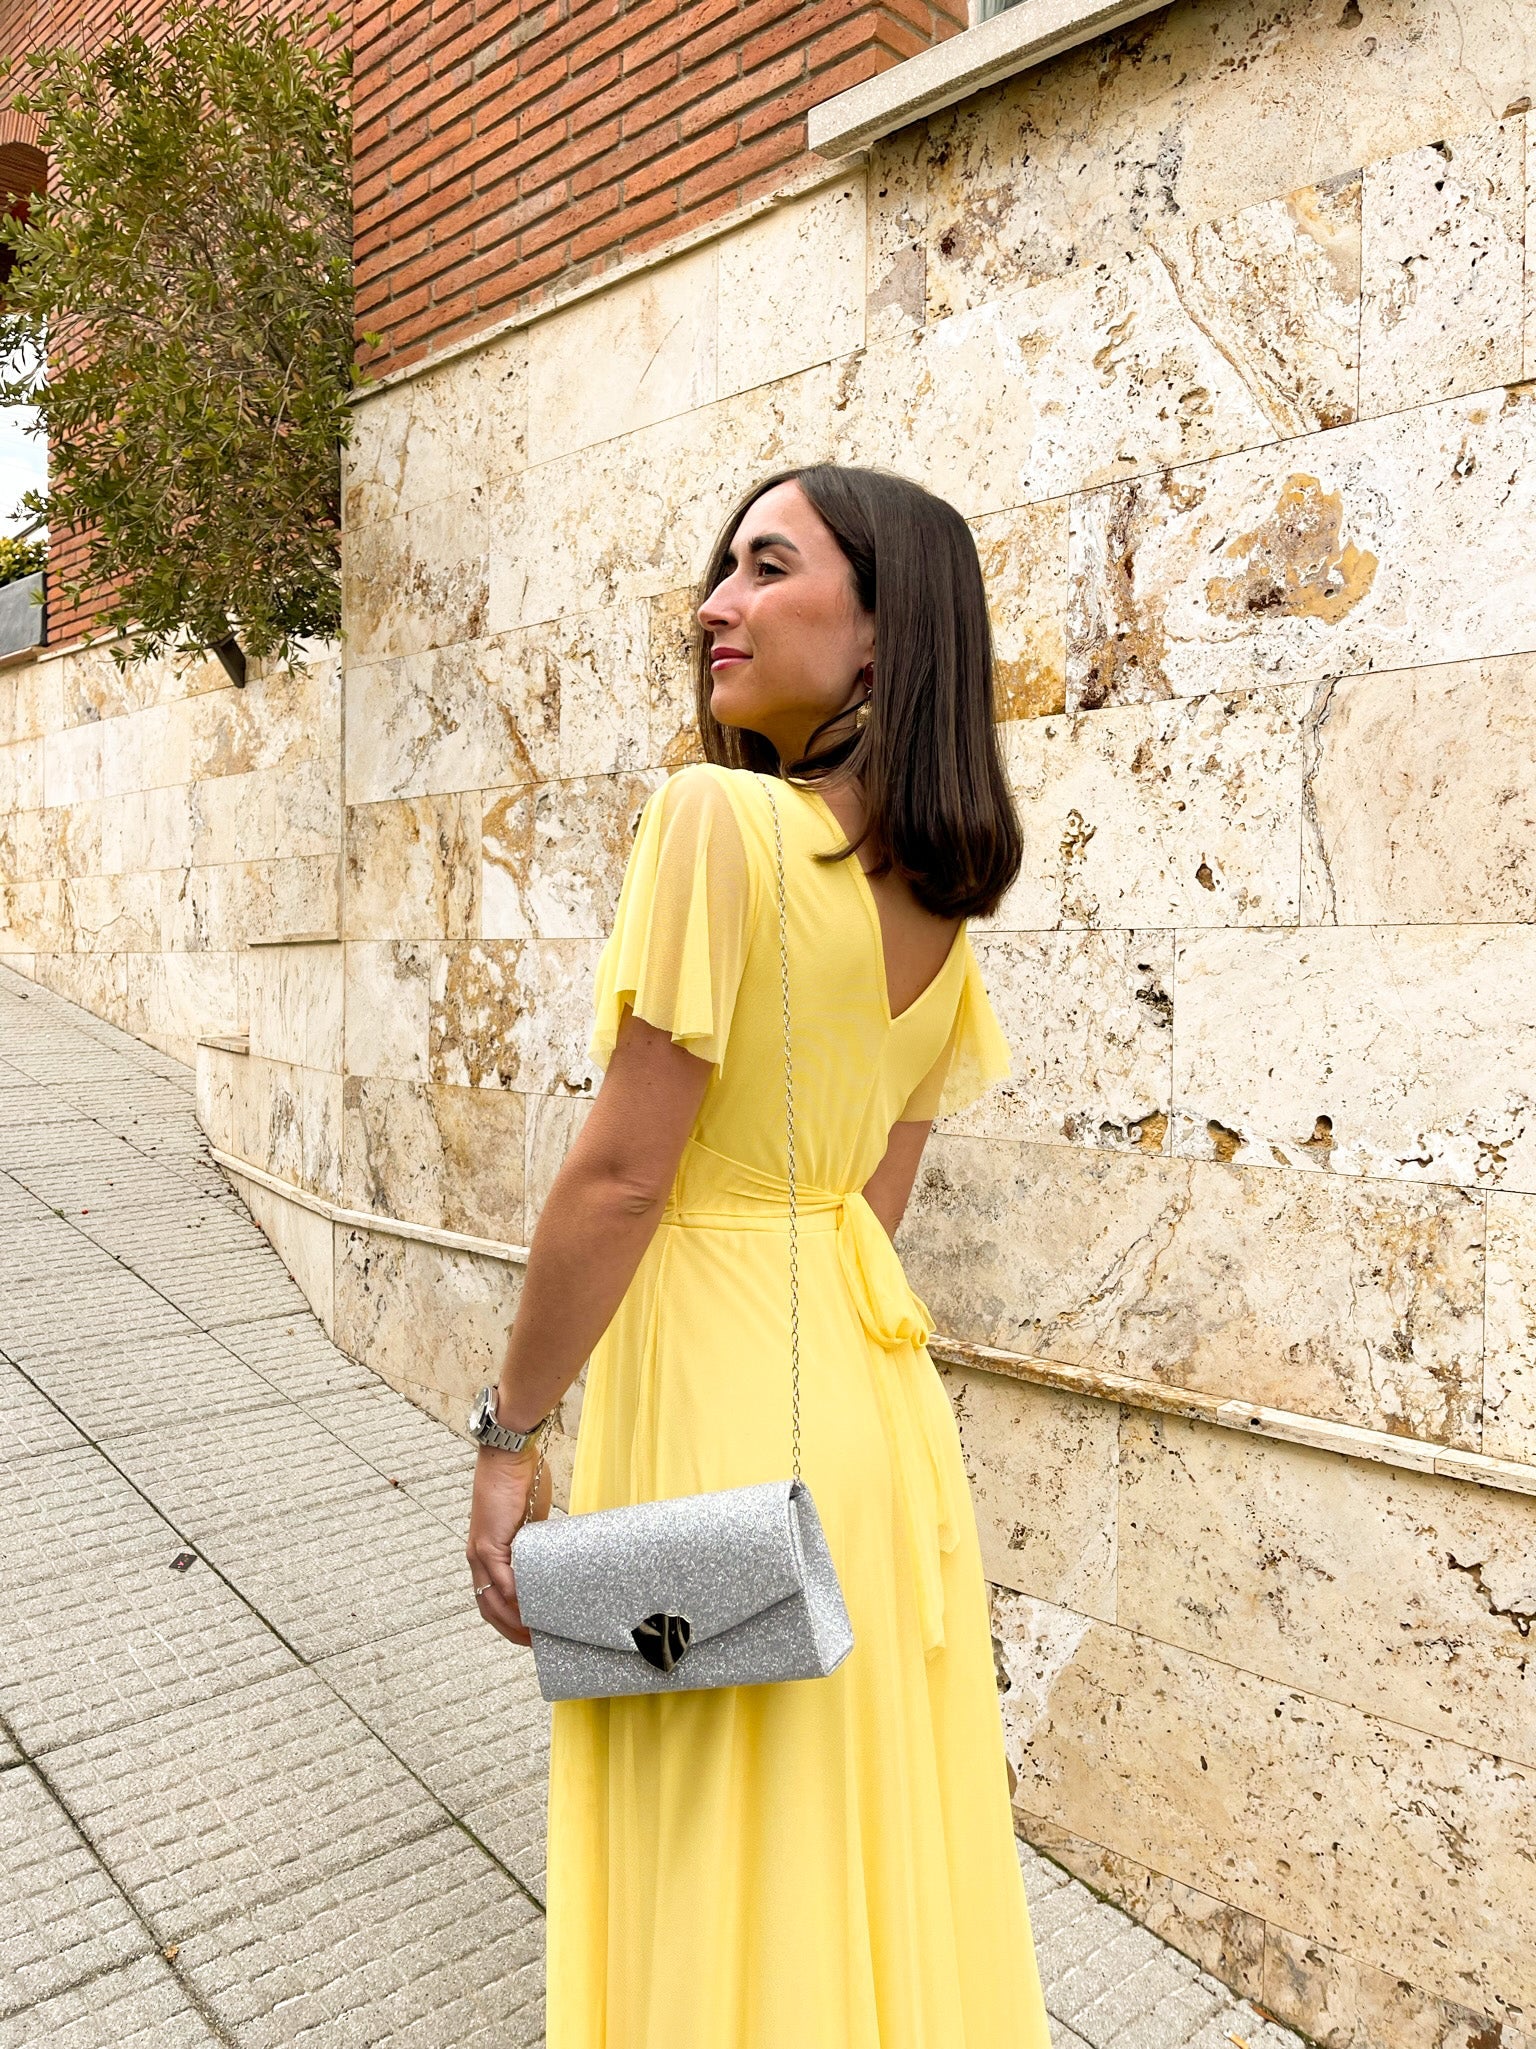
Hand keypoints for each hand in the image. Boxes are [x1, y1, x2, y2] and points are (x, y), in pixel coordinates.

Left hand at [467, 1442, 551, 1646]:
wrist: (508, 1457)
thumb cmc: (521, 1483)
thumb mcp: (529, 1523)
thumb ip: (534, 1545)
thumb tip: (554, 1559)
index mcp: (486, 1555)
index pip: (492, 1598)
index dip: (508, 1620)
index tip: (529, 1634)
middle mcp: (477, 1558)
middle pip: (488, 1608)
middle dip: (510, 1630)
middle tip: (534, 1645)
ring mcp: (480, 1552)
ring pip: (492, 1600)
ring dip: (512, 1622)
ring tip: (534, 1635)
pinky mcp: (488, 1543)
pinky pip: (501, 1579)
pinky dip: (513, 1599)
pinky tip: (528, 1611)